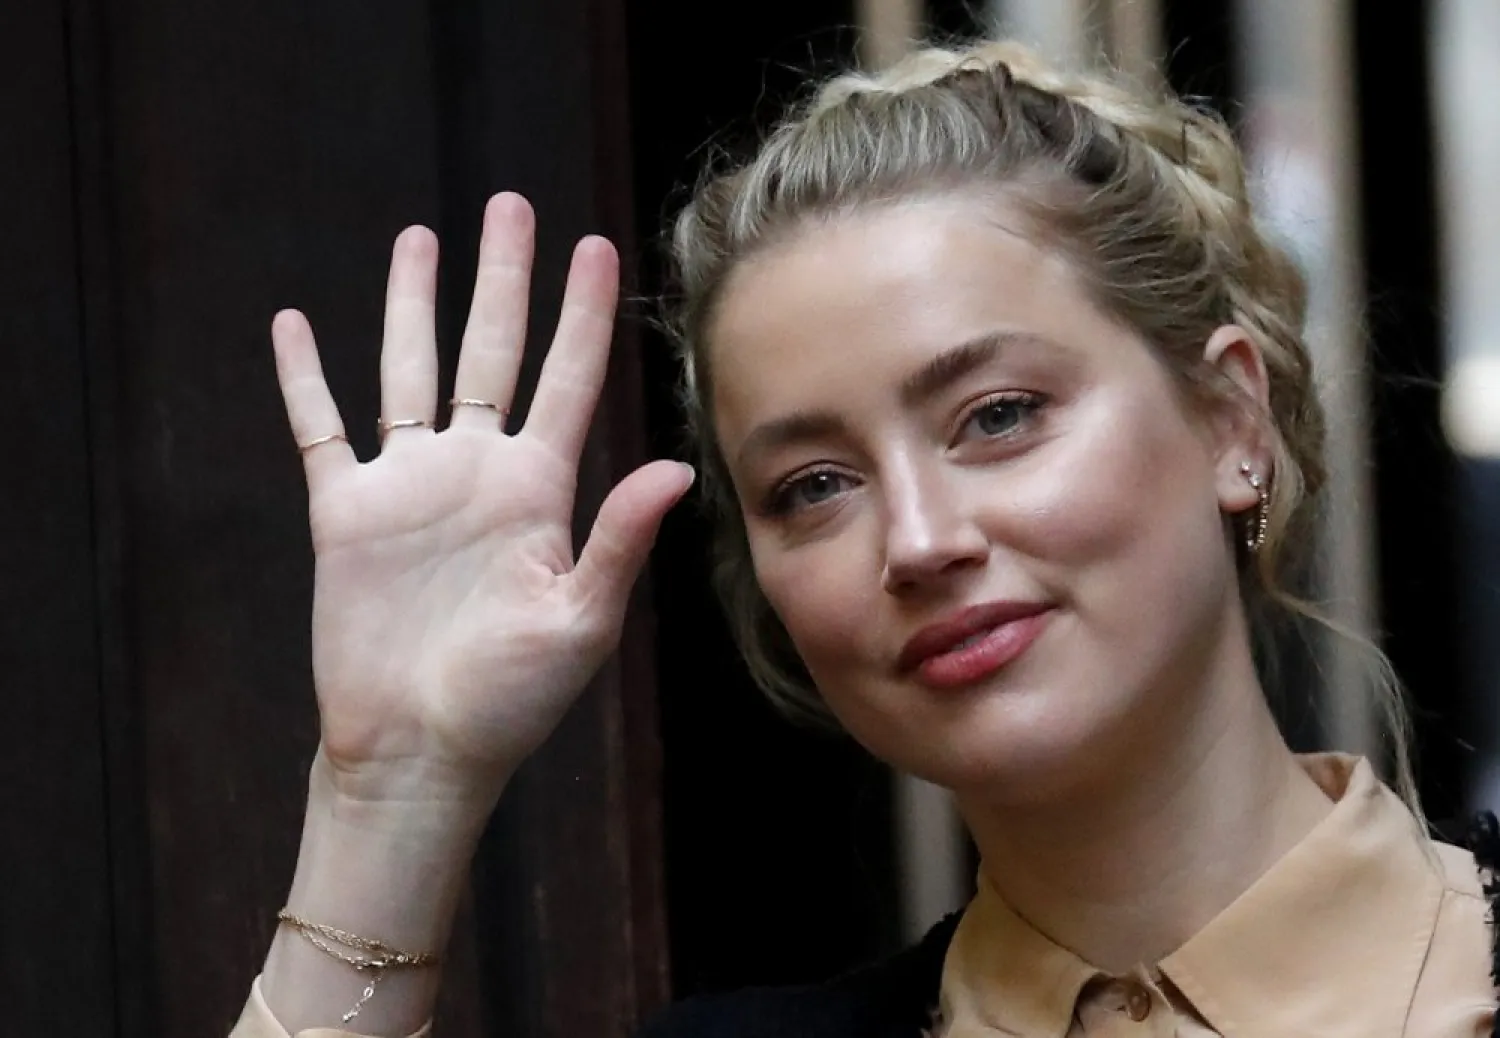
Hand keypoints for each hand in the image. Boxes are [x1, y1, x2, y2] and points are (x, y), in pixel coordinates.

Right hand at [271, 193, 692, 808]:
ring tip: (420, 238)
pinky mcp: (345, 513)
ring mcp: (411, 486)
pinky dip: (303, 378)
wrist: (421, 752)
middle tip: (510, 205)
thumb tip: (679, 468)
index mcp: (540, 491)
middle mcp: (478, 472)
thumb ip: (618, 539)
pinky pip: (321, 427)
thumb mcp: (579, 619)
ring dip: (413, 304)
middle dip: (503, 278)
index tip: (597, 247)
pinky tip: (296, 325)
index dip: (584, 314)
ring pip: (408, 369)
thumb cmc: (511, 701)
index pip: (568, 379)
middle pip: (492, 350)